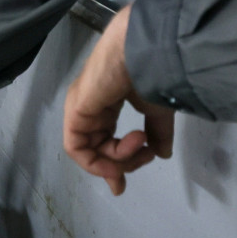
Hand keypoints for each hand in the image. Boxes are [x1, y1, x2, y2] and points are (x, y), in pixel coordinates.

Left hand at [63, 6, 174, 195]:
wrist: (143, 50)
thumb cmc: (150, 71)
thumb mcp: (157, 108)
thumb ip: (157, 132)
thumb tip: (161, 153)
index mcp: (105, 103)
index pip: (102, 139)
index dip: (114, 165)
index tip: (122, 186)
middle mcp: (89, 108)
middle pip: (96, 149)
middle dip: (118, 166)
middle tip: (145, 159)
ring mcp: (80, 109)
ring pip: (89, 151)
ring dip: (118, 159)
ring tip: (141, 144)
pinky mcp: (75, 112)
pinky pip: (78, 148)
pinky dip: (99, 159)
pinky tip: (125, 151)